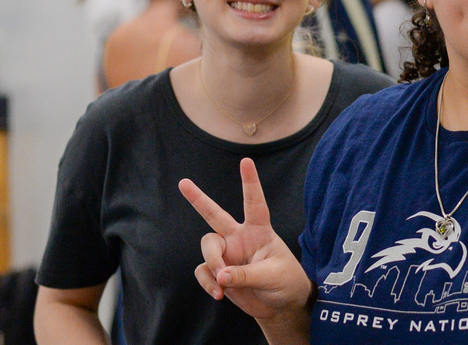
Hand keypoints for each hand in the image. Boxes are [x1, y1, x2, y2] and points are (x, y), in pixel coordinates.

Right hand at [179, 158, 312, 322]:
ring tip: (224, 283)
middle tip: (183, 182)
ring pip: (207, 247)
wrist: (280, 306)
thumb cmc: (285, 282)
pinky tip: (219, 293)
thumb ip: (245, 275)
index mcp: (259, 231)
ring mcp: (227, 254)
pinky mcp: (218, 272)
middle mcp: (240, 238)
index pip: (254, 203)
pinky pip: (204, 271)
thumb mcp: (272, 276)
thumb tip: (220, 275)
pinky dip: (208, 283)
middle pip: (215, 215)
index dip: (250, 182)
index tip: (246, 161)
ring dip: (213, 263)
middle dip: (198, 199)